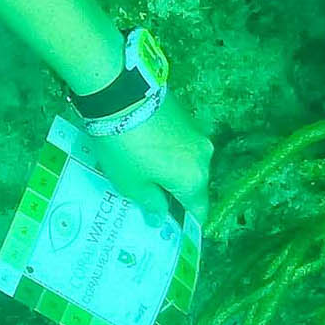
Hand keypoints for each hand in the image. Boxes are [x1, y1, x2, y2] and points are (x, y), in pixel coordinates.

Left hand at [89, 108, 212, 225]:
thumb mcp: (132, 184)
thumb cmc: (126, 149)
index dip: (186, 224)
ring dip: (170, 171)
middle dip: (175, 195)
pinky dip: (168, 152)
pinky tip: (146, 151)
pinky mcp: (186, 115)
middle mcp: (204, 156)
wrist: (120, 93)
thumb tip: (161, 217)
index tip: (173, 230)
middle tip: (151, 200)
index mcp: (195, 179)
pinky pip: (180, 144)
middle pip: (194, 185)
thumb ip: (151, 203)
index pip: (199, 211)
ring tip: (144, 174)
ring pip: (187, 162)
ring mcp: (197, 132)